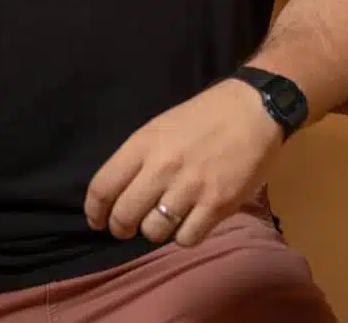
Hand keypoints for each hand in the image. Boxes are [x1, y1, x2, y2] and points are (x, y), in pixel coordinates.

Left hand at [83, 79, 283, 247]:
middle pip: (124, 215)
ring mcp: (190, 187)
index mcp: (144, 142)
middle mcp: (162, 166)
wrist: (253, 109)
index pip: (103, 186)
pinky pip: (186, 238)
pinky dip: (184, 235)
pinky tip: (189, 221)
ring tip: (164, 218)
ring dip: (154, 230)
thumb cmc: (204, 116)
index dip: (94, 211)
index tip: (97, 220)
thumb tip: (119, 194)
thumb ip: (140, 158)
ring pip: (153, 232)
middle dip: (120, 228)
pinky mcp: (217, 205)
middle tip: (127, 227)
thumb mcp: (161, 126)